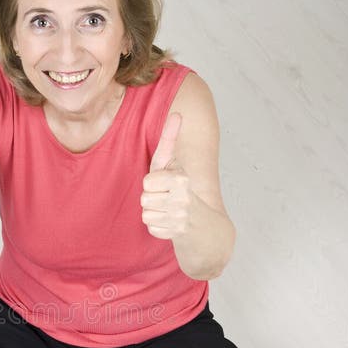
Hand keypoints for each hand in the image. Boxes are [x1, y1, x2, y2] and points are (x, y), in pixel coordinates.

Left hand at [140, 111, 192, 239]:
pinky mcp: (176, 234)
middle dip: (151, 199)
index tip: (164, 184)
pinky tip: (170, 222)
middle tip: (166, 198)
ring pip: (146, 215)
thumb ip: (171, 139)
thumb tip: (177, 113)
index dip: (151, 183)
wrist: (202, 223)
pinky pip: (151, 229)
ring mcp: (180, 218)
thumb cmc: (180, 188)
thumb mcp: (174, 163)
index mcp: (182, 179)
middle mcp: (183, 198)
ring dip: (154, 213)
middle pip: (144, 199)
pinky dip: (158, 227)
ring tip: (167, 210)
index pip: (147, 182)